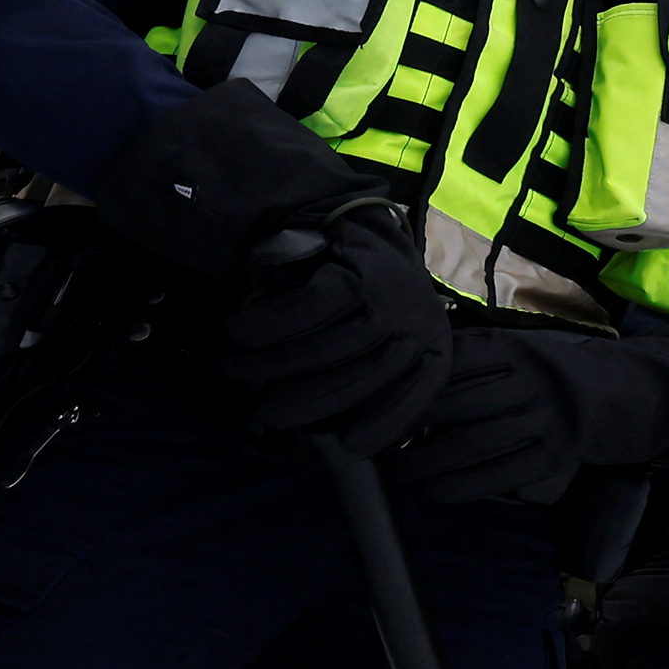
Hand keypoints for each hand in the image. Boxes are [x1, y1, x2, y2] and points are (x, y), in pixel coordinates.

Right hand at [224, 216, 449, 452]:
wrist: (353, 223)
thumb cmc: (360, 301)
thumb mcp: (379, 342)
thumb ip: (361, 379)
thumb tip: (320, 430)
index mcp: (433, 349)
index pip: (415, 397)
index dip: (384, 425)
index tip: (348, 445)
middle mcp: (420, 324)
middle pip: (362, 379)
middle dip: (306, 401)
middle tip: (262, 411)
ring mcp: (392, 297)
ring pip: (331, 348)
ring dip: (274, 364)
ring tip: (235, 368)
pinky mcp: (357, 272)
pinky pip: (310, 310)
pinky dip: (270, 326)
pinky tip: (242, 332)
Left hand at [382, 327, 584, 505]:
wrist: (617, 394)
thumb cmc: (541, 373)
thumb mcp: (512, 348)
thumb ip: (466, 355)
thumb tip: (398, 379)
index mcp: (513, 347)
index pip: (450, 364)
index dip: (408, 388)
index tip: (372, 405)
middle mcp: (531, 381)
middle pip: (457, 406)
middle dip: (407, 429)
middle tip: (371, 445)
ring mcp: (547, 421)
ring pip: (474, 445)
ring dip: (426, 465)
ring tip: (397, 475)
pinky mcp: (556, 457)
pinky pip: (500, 476)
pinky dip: (460, 487)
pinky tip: (432, 491)